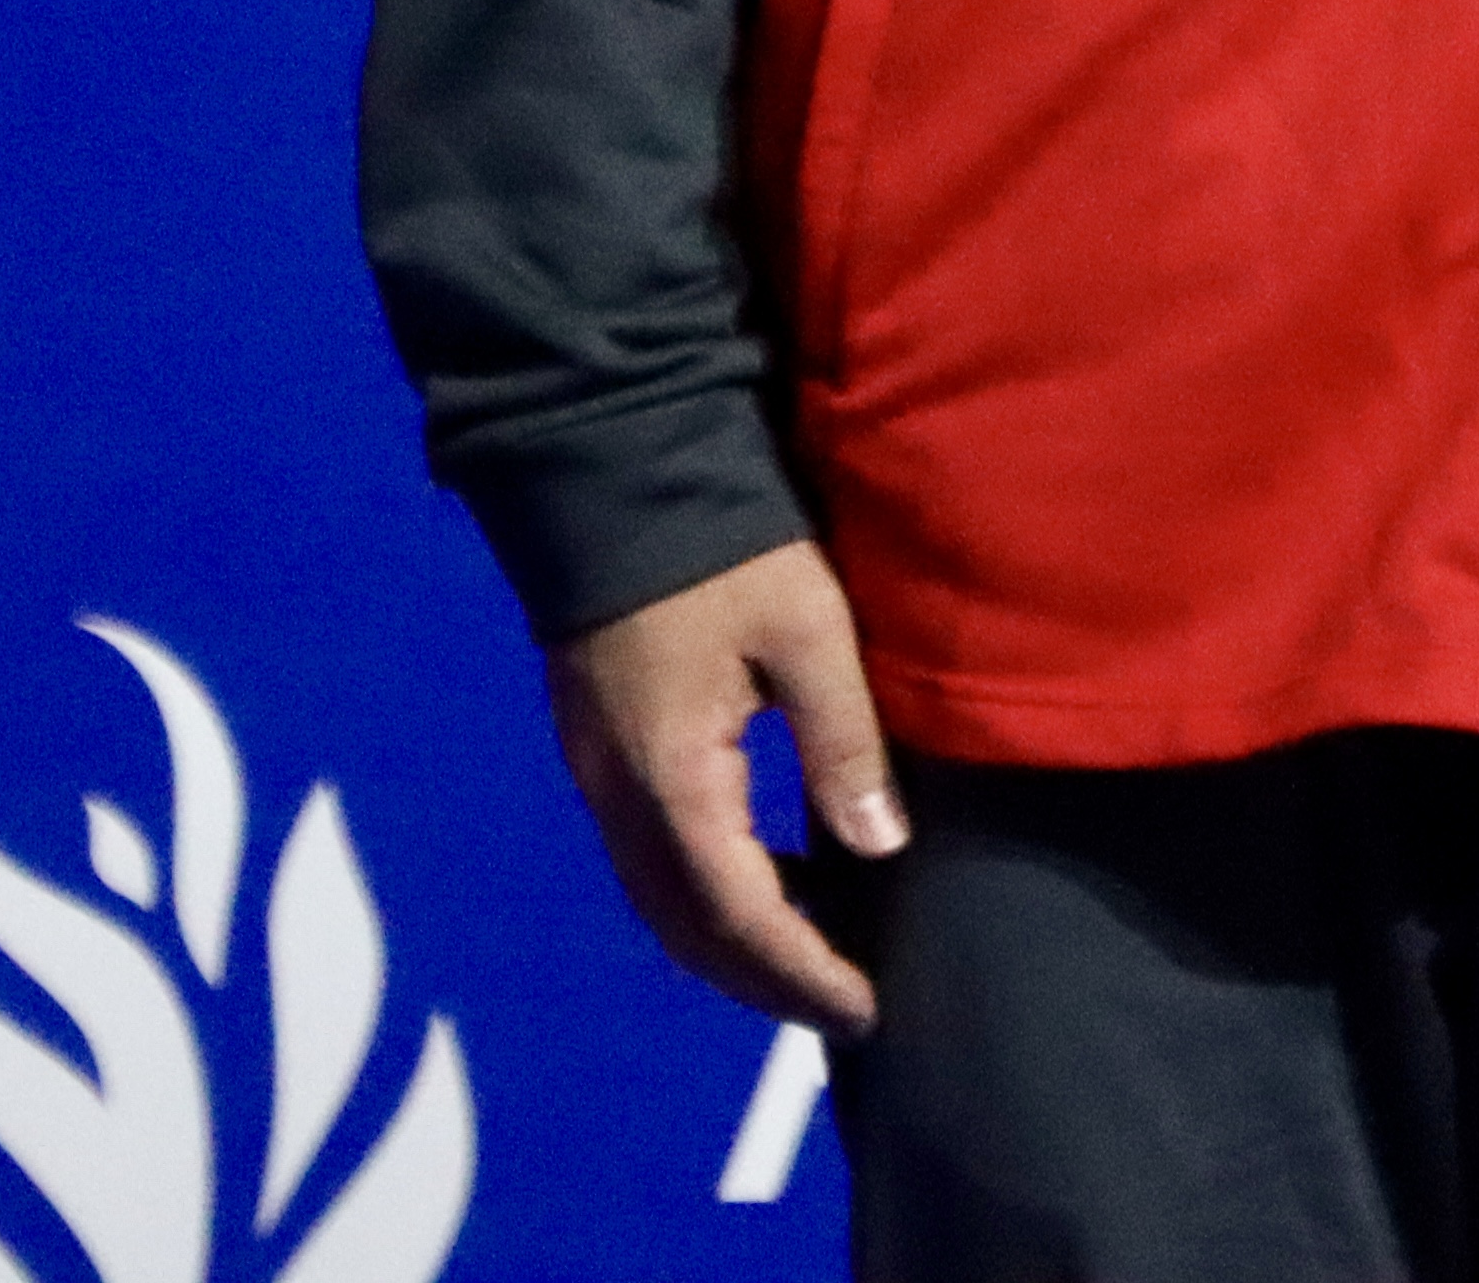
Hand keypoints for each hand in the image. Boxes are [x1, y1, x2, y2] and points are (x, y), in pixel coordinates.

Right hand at [543, 538, 900, 1035]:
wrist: (612, 470)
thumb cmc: (722, 545)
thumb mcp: (807, 630)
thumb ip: (843, 742)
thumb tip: (880, 847)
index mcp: (672, 779)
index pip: (737, 916)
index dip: (801, 972)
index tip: (865, 1008)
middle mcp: (620, 796)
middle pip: (685, 930)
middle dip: (764, 980)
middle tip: (845, 1004)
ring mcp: (599, 774)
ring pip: (660, 899)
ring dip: (734, 941)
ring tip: (818, 953)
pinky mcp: (599, 747)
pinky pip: (651, 857)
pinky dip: (709, 893)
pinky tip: (771, 877)